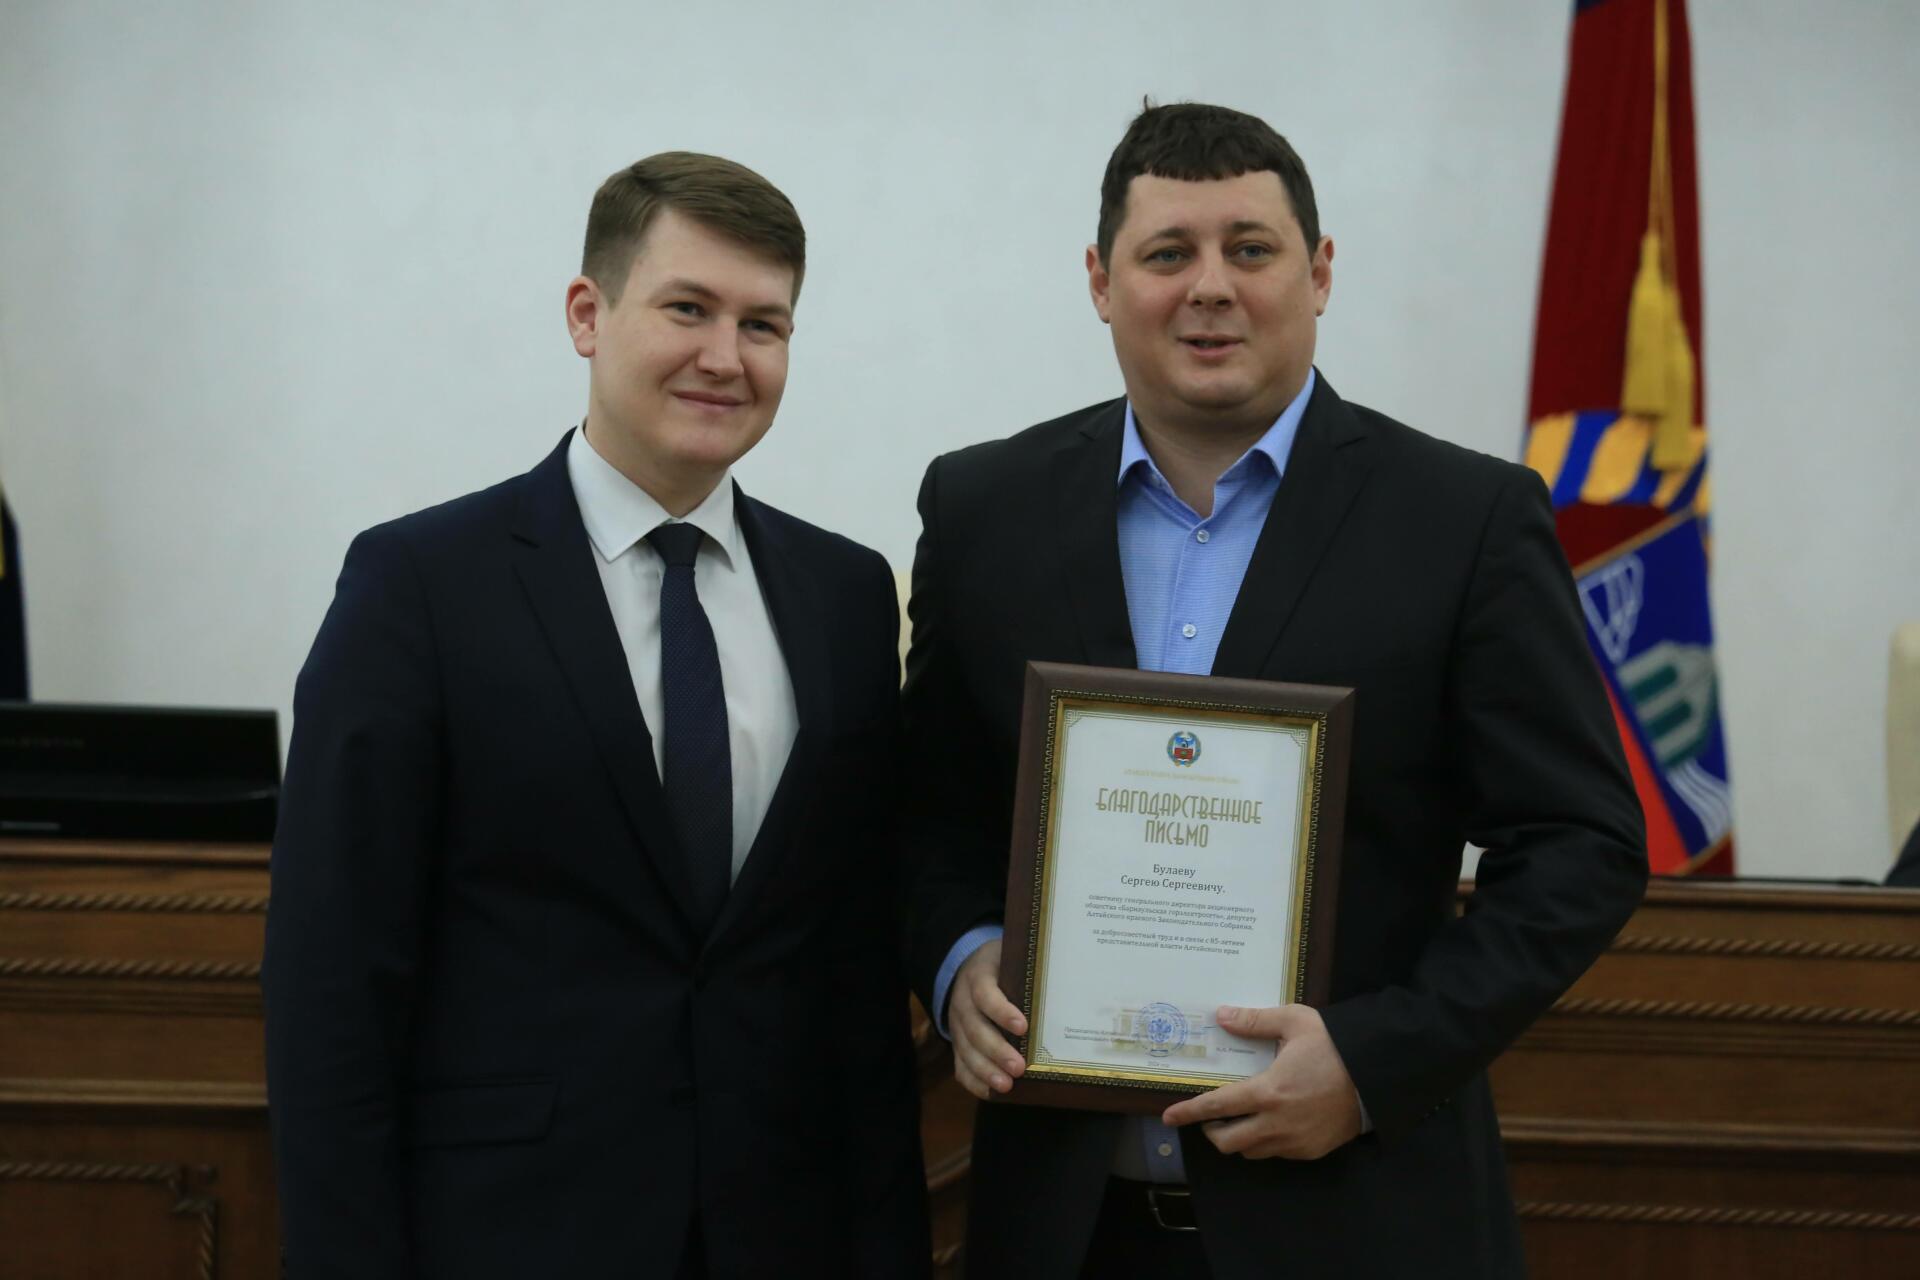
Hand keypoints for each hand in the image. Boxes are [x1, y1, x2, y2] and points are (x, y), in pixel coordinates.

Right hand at [945, 939, 1027, 1100]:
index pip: (985, 994)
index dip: (1001, 1012)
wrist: (968, 967)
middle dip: (997, 1051)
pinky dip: (974, 1081)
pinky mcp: (957, 1043)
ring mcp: (957, 1025)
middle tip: (1019, 1067)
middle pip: (975, 1029)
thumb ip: (1029, 970)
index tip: (1023, 1028)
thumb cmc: (1001, 965)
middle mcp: (962, 1002)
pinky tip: (992, 1093)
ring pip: (966, 1050)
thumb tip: (1069, 985)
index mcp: (977, 976)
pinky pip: (959, 1064)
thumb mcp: (1011, 957)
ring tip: (1005, 1085)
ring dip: (985, 1070)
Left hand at [1160, 1004, 1361, 1159]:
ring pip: (1251, 1152)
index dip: (1189, 1113)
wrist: (1378, 1076)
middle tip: (1212, 1115)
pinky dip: (1265, 1142)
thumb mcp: (1294, 1022)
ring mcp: (1294, 1142)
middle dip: (1212, 1131)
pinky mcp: (1311, 1152)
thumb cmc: (1334, 1046)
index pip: (1216, 1107)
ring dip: (1239, 1138)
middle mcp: (1277, 1124)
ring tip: (1242, 1117)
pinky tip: (1272, 1122)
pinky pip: (1276, 1153)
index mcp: (1268, 1092)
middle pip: (1227, 1142)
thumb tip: (1220, 1016)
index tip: (1168, 1117)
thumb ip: (1254, 1021)